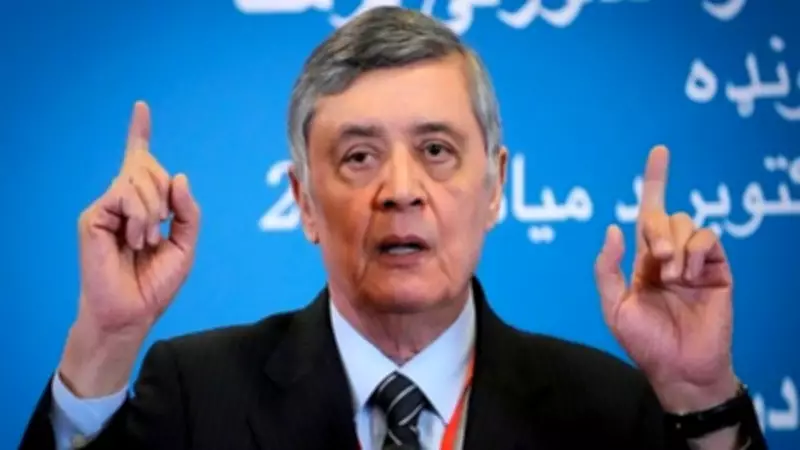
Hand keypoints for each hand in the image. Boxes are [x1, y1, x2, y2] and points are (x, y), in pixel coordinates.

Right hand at [59, 101, 200, 396]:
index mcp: (143, 205)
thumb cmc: (155, 283)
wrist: (132, 313)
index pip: (139, 162)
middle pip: (150, 167)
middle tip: (160, 232)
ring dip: (154, 213)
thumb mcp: (185, 244)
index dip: (139, 133)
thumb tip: (178, 176)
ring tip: (146, 242)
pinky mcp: (92, 216)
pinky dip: (140, 218)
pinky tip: (133, 241)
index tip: (141, 107)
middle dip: (165, 196)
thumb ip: (187, 210)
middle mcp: (122, 201)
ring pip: (140, 179)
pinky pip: (126, 195)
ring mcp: (106, 207)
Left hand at [594, 146, 737, 412]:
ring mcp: (695, 261)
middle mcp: (669, 255)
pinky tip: (689, 276)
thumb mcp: (613, 306)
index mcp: (644, 260)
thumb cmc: (644, 342)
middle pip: (662, 214)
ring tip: (673, 277)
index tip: (660, 151)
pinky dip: (695, 251)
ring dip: (675, 245)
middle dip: (656, 230)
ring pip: (686, 223)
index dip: (655, 180)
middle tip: (658, 260)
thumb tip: (613, 228)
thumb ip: (607, 268)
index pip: (647, 212)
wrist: (679, 368)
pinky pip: (708, 239)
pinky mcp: (717, 270)